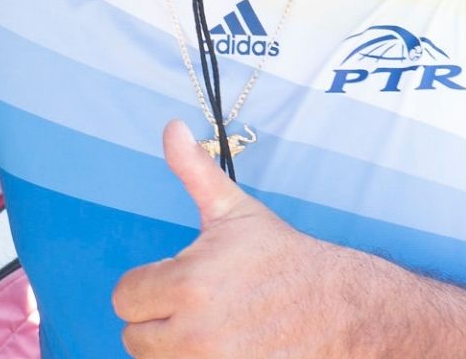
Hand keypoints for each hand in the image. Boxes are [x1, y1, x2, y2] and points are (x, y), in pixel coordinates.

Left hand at [112, 121, 362, 357]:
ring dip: (175, 347)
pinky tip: (225, 347)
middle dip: (158, 321)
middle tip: (194, 306)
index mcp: (188, 283)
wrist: (340, 308)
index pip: (125, 298)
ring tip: (210, 327)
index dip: (147, 286)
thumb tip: (172, 128)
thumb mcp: (235, 211)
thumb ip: (194, 171)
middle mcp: (195, 332)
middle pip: (135, 338)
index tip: (176, 281)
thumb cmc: (282, 259)